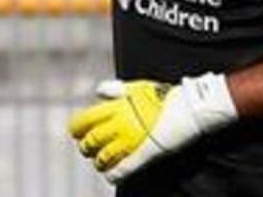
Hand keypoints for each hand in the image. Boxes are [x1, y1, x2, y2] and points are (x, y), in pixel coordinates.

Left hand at [68, 73, 236, 183]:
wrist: (187, 107)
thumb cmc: (162, 96)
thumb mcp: (136, 87)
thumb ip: (115, 90)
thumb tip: (98, 91)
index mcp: (116, 106)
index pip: (87, 119)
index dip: (76, 128)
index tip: (74, 131)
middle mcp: (121, 123)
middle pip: (93, 140)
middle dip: (86, 147)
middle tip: (85, 148)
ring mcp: (133, 139)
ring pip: (105, 156)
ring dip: (99, 161)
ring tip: (99, 162)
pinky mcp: (146, 152)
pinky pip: (125, 167)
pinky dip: (115, 174)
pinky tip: (110, 176)